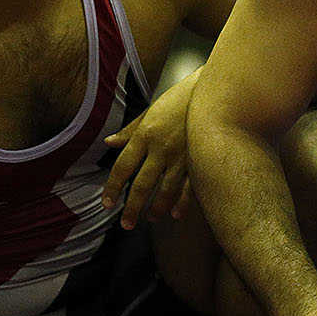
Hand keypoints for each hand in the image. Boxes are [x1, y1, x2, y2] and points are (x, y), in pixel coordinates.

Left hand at [102, 74, 198, 228]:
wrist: (209, 91)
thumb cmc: (178, 99)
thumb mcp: (150, 112)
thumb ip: (130, 131)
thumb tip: (110, 143)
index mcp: (145, 134)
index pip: (123, 166)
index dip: (113, 187)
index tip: (107, 203)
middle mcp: (161, 148)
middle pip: (143, 184)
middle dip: (133, 207)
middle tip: (126, 224)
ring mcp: (182, 155)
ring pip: (166, 190)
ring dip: (157, 208)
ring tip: (150, 220)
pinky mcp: (199, 159)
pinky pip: (190, 186)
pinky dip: (182, 202)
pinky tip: (175, 215)